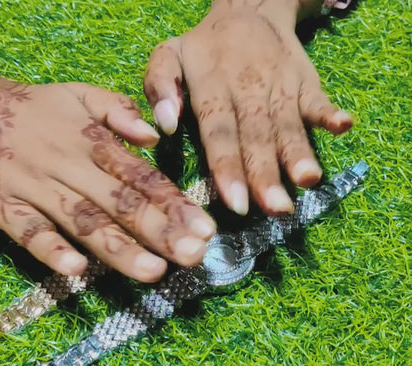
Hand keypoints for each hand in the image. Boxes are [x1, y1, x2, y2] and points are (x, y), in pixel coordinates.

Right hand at [0, 78, 214, 281]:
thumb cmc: (37, 109)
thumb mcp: (80, 95)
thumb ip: (119, 110)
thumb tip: (154, 135)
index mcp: (93, 143)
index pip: (142, 177)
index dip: (175, 203)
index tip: (206, 228)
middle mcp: (70, 168)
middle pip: (120, 203)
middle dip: (160, 231)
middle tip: (194, 255)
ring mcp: (37, 189)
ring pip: (83, 222)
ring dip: (119, 248)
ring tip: (154, 272)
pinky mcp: (6, 208)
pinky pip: (28, 231)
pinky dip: (51, 250)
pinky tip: (77, 270)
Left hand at [144, 0, 352, 215]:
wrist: (248, 9)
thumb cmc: (204, 48)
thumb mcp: (169, 54)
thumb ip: (159, 86)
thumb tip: (165, 126)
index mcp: (211, 86)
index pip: (220, 132)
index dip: (228, 168)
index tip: (236, 203)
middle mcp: (247, 89)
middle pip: (257, 136)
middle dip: (266, 174)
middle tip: (276, 208)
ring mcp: (279, 85)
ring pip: (288, 125)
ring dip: (299, 153)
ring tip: (309, 181)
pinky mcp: (304, 81)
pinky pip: (318, 98)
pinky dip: (330, 113)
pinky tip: (344, 127)